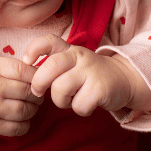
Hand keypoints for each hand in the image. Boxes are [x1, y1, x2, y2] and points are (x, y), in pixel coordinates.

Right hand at [0, 57, 43, 136]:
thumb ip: (13, 67)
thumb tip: (39, 73)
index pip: (24, 71)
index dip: (36, 75)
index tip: (37, 78)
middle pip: (27, 92)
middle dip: (36, 93)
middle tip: (35, 93)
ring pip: (25, 111)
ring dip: (32, 109)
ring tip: (29, 105)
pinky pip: (17, 128)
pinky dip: (25, 124)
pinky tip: (21, 118)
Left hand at [23, 34, 150, 115]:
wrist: (123, 79)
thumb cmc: (89, 75)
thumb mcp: (73, 63)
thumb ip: (53, 65)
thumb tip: (27, 78)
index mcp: (69, 50)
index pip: (49, 41)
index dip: (34, 49)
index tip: (26, 61)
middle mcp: (79, 56)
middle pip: (51, 66)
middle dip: (39, 82)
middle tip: (37, 92)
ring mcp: (90, 71)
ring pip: (61, 89)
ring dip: (61, 101)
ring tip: (71, 98)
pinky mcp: (101, 88)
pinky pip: (78, 105)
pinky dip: (80, 109)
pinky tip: (87, 103)